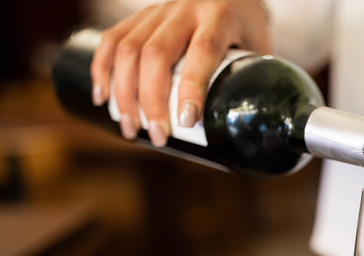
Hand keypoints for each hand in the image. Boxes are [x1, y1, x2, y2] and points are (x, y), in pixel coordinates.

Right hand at [90, 0, 270, 145]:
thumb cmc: (248, 27)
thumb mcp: (259, 48)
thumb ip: (254, 81)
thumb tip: (251, 128)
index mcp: (220, 16)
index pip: (203, 50)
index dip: (192, 87)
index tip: (187, 122)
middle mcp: (186, 8)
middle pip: (156, 54)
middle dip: (151, 101)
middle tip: (157, 136)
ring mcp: (160, 10)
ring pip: (129, 49)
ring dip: (124, 93)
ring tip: (130, 128)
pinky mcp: (142, 15)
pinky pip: (112, 38)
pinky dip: (103, 69)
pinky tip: (103, 97)